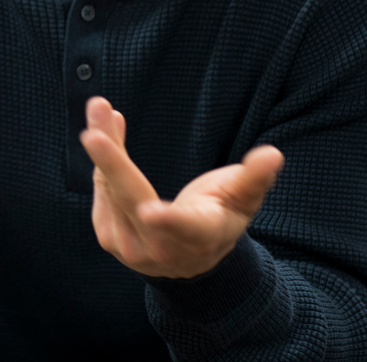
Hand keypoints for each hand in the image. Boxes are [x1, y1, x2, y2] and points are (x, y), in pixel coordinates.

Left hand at [81, 96, 283, 278]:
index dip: (168, 220)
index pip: (184, 228)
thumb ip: (254, 178)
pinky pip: (101, 188)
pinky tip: (106, 133)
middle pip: (131, 198)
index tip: (149, 211)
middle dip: (112, 162)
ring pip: (109, 186)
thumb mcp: (241, 200)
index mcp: (199, 236)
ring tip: (101, 108)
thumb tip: (273, 154)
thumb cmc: (219, 218)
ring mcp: (129, 247)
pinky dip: (103, 158)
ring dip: (104, 143)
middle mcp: (160, 248)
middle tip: (93, 131)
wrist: (188, 258)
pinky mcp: (107, 236)